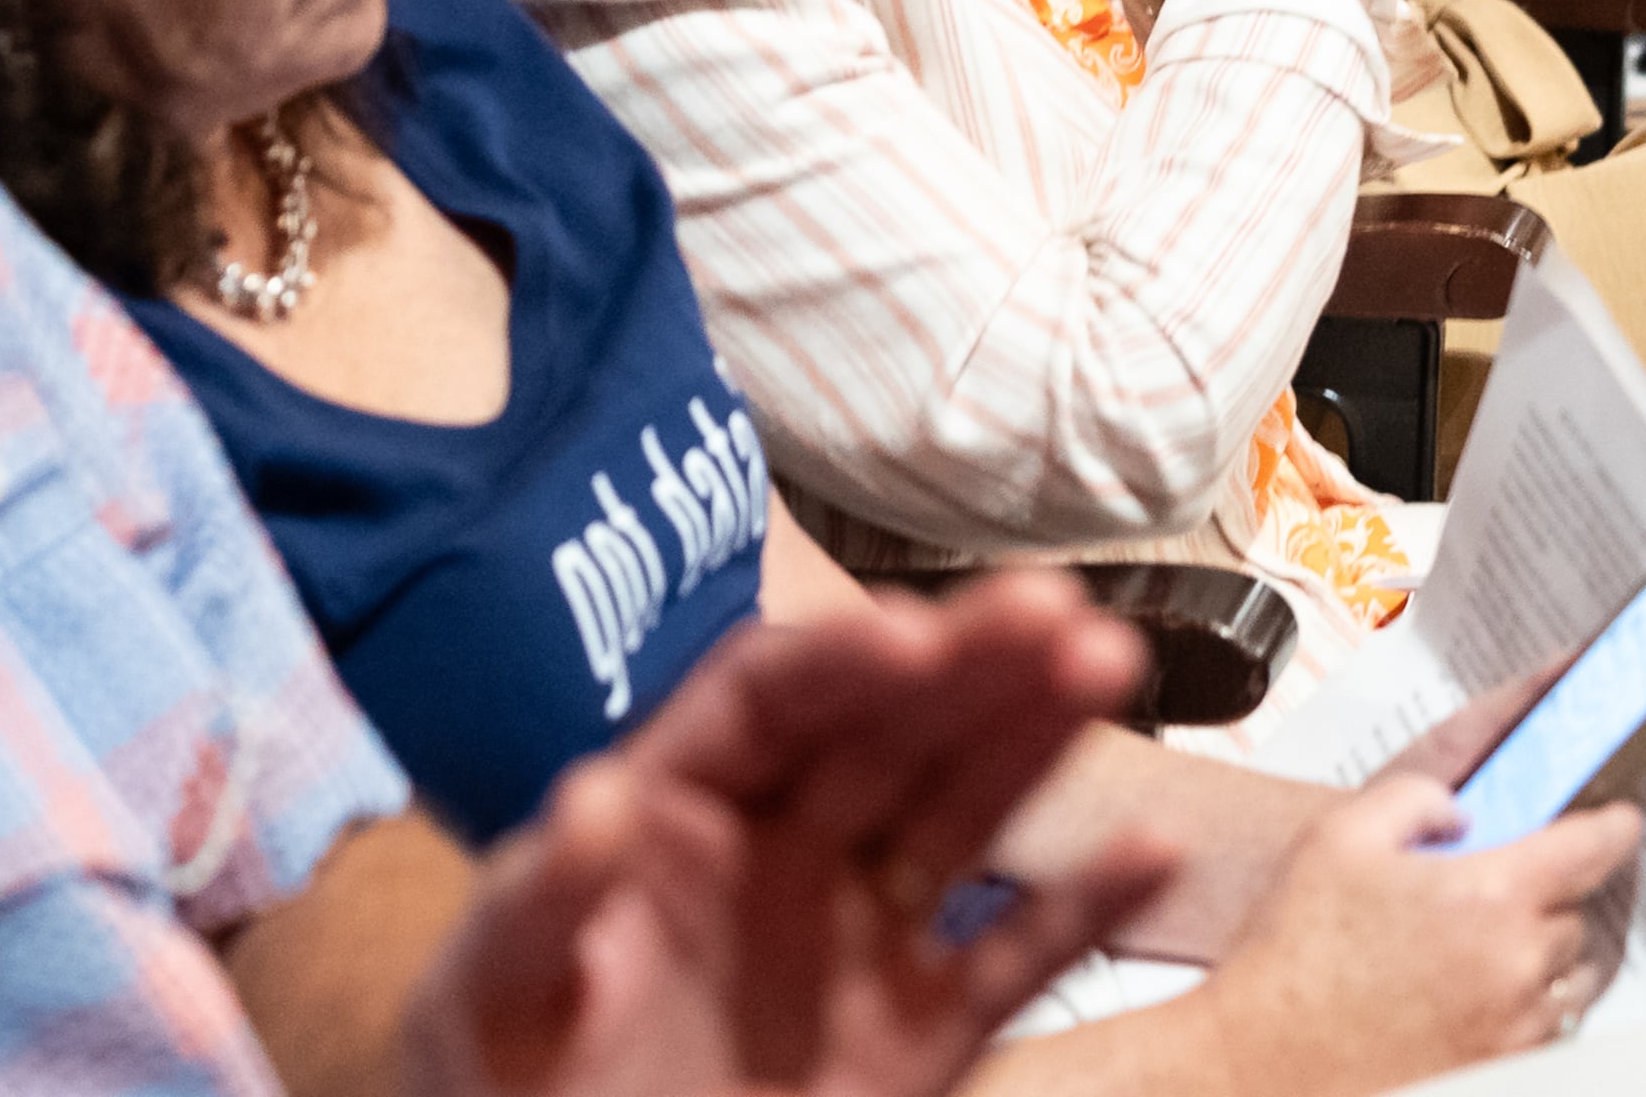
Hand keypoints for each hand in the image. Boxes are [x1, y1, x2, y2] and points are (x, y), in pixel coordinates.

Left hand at [395, 574, 1172, 1096]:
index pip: (769, 701)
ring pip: (961, 813)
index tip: (910, 635)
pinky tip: (1154, 851)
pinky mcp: (917, 1037)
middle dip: (970, 664)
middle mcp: (781, 850)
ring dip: (1036, 738)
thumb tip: (596, 795)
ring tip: (1110, 660)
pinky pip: (1011, 962)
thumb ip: (540, 904)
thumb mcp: (491, 1004)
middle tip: (1058, 608)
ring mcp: (857, 939)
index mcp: (676, 811)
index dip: (839, 659)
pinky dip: (1083, 910)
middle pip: (887, 729)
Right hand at [1192, 774, 1638, 1093]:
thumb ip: (1415, 799)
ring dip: (1547, 954)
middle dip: (1552, 895)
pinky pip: (1546, 1029)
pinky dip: (1528, 1005)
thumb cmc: (1296, 955)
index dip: (1615, 825)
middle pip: (1579, 915)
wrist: (1268, 1056)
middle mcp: (1516, 966)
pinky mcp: (1500, 1067)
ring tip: (1493, 943)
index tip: (1622, 818)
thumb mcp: (1341, 837)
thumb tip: (1459, 811)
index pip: (1591, 849)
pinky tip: (1477, 993)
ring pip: (1571, 979)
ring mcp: (1513, 1027)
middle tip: (1506, 886)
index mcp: (1489, 897)